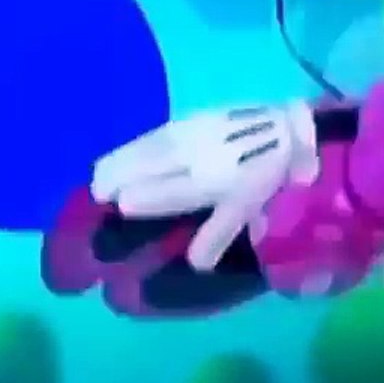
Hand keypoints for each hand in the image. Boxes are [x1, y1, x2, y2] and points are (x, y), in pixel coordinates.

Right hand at [91, 102, 319, 272]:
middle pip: (149, 165)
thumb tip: (194, 265)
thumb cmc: (264, 177)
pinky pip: (153, 134)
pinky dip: (131, 147)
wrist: (287, 130)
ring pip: (146, 148)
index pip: (170, 190)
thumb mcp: (246, 209)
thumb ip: (217, 234)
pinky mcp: (189, 117)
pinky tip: (121, 154)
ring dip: (119, 161)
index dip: (144, 197)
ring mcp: (191, 133)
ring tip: (98, 176)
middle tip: (96, 195)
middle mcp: (196, 156)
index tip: (118, 206)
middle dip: (118, 178)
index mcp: (212, 181)